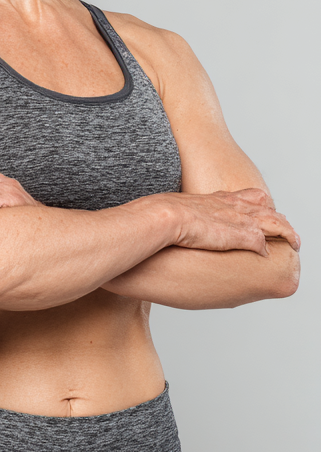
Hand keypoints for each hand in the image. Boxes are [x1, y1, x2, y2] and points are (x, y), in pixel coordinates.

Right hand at [154, 188, 300, 255]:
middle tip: (286, 229)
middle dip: (277, 217)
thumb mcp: (173, 209)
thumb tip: (177, 226)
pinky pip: (260, 241)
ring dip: (285, 232)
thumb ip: (184, 217)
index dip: (258, 204)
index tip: (262, 211)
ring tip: (293, 241)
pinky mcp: (235, 235)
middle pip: (264, 207)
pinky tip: (267, 255)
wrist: (159, 216)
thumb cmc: (157, 215)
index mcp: (215, 199)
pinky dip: (266, 247)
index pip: (247, 196)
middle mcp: (229, 206)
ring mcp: (234, 220)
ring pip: (272, 221)